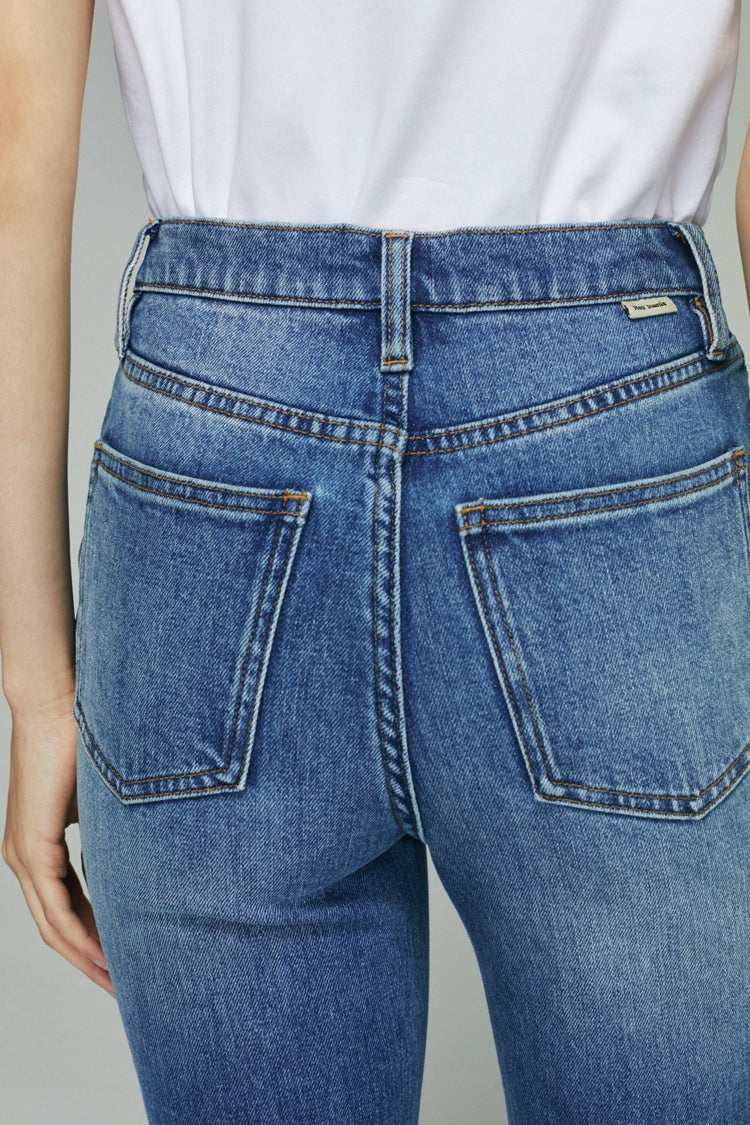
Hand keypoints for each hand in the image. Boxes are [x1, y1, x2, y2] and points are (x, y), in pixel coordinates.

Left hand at [2, 687, 113, 996]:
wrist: (57, 700)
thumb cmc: (84, 737)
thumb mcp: (103, 800)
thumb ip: (112, 832)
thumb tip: (142, 856)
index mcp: (39, 847)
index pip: (66, 908)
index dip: (94, 940)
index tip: (124, 962)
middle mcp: (24, 857)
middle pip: (56, 929)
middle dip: (90, 962)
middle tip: (123, 988)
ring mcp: (24, 854)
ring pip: (53, 925)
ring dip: (85, 957)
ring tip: (117, 982)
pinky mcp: (31, 846)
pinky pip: (56, 905)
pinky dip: (80, 933)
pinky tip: (103, 952)